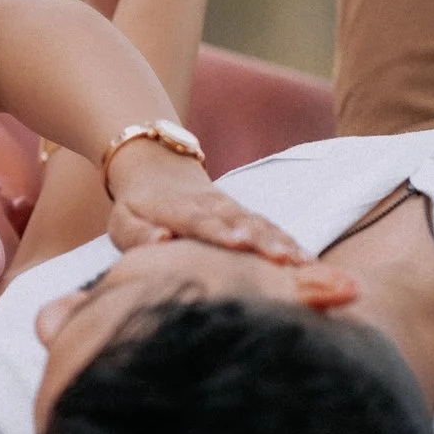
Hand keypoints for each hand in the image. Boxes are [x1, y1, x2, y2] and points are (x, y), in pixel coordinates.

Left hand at [106, 142, 308, 264]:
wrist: (157, 169)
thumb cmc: (138, 206)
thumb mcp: (124, 220)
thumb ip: (139, 234)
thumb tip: (162, 241)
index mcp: (178, 208)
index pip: (200, 219)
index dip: (219, 231)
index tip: (237, 244)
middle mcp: (211, 205)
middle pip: (240, 222)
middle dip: (262, 240)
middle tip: (283, 260)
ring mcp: (232, 208)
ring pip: (260, 224)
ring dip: (282, 243)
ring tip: (304, 264)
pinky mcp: (246, 215)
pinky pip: (270, 228)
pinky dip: (290, 243)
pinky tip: (309, 262)